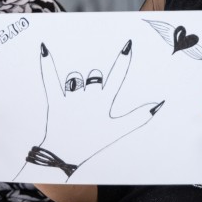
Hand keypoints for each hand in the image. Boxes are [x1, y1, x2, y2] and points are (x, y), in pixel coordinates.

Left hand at [26, 40, 163, 178]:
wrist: (64, 156)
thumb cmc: (93, 142)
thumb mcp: (117, 130)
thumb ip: (139, 117)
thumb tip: (158, 104)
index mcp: (104, 103)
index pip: (117, 78)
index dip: (123, 61)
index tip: (128, 45)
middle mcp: (88, 98)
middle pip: (94, 77)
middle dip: (94, 82)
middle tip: (91, 101)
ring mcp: (70, 99)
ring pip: (75, 79)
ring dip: (76, 84)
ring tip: (74, 103)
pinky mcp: (54, 101)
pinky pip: (50, 80)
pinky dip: (46, 65)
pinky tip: (43, 49)